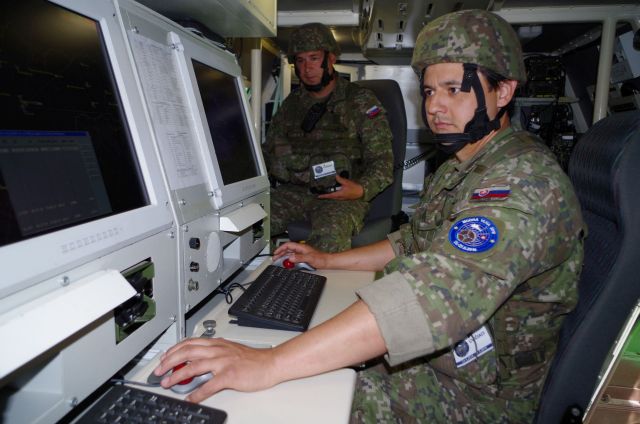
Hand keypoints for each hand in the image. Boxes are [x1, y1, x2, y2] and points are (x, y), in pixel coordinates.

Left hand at [153, 337, 277, 402]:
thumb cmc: (252, 360)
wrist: (270, 364)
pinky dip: (197, 393)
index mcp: (217, 344)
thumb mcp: (229, 351)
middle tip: (159, 371)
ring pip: (193, 366)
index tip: (163, 358)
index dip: (173, 350)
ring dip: (177, 376)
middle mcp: (218, 350)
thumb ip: (213, 354)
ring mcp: (223, 362)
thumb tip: (196, 363)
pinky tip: (190, 399)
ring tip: (168, 383)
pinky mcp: (229, 375)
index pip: (189, 343)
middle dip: (169, 362)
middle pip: (187, 352)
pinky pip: (208, 385)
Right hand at [273, 241, 329, 268]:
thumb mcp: (309, 258)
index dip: (281, 248)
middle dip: (280, 253)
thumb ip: (299, 257)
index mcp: (301, 247)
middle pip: (287, 250)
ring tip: (278, 261)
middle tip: (274, 258)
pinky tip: (287, 264)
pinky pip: (293, 258)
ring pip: (289, 254)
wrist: (326, 262)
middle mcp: (300, 250)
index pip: (288, 245)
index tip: (276, 253)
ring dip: (284, 257)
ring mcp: (301, 254)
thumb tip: (291, 258)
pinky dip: (289, 261)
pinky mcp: (302, 258)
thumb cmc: (320, 259)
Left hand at [317, 175, 363, 199]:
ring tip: (327, 191)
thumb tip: (335, 176)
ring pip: (334, 197)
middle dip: (326, 195)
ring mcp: (342, 198)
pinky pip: (338, 196)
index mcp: (339, 194)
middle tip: (321, 193)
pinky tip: (335, 190)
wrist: (361, 192)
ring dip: (330, 194)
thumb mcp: (347, 182)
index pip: (329, 196)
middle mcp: (340, 197)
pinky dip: (335, 193)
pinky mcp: (345, 197)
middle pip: (331, 197)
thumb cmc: (354, 188)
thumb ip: (340, 179)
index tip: (318, 196)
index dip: (324, 196)